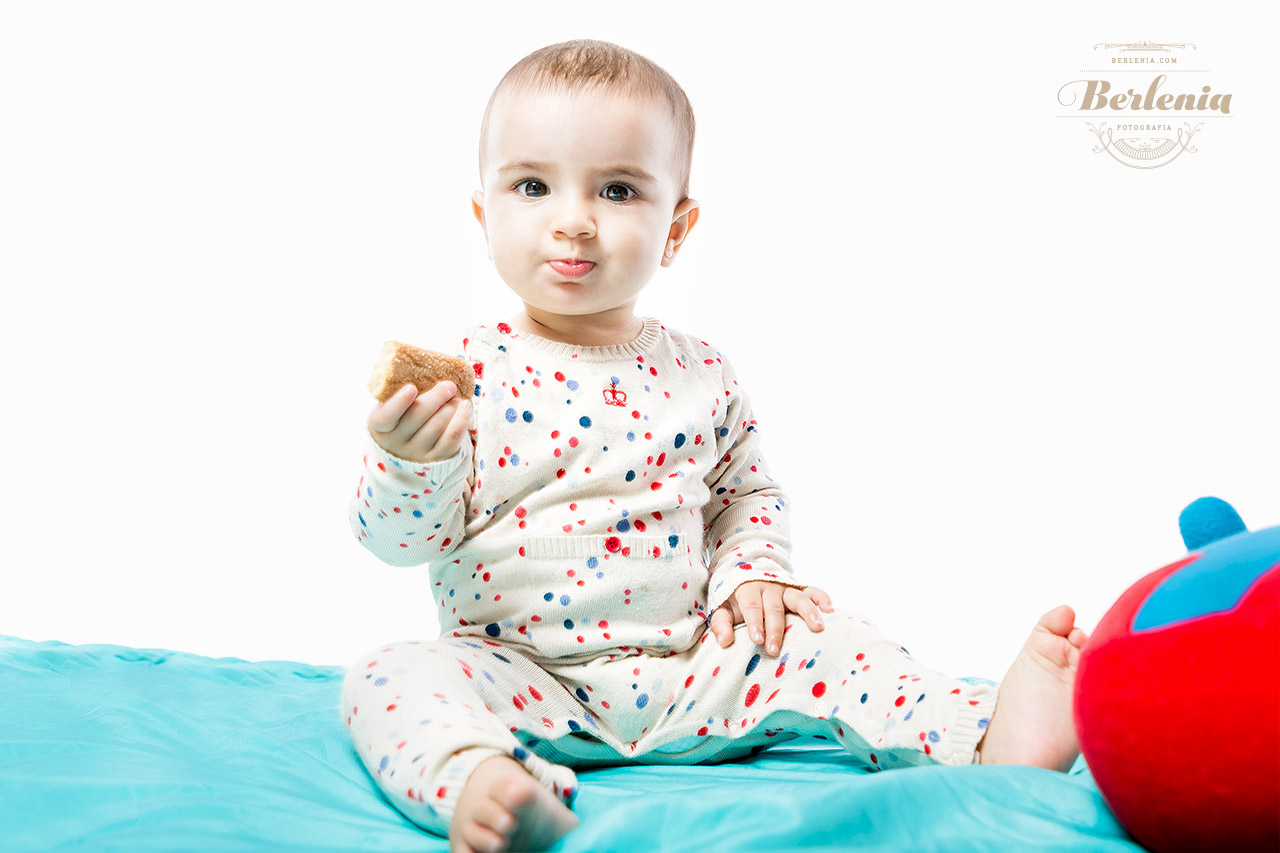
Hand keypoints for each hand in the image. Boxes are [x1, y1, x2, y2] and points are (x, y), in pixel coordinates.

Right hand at [366, 381, 471, 463]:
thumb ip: (392, 390)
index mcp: (379, 426)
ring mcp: (416, 453)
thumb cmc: (399, 418)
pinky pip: (452, 438)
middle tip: (449, 385)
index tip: (411, 387)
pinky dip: (461, 420)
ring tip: (456, 397)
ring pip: (437, 427)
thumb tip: (396, 362)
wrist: (407, 451)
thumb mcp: (389, 407)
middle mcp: (396, 442)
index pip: (386, 417)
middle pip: (417, 417)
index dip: (398, 402)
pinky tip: (465, 407)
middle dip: (435, 398)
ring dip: (450, 408)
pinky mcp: (437, 458)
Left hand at [709, 581, 834, 656]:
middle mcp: (769, 586)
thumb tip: (724, 642)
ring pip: (798, 598)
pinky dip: (822, 597)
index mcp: (748, 589)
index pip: (752, 606)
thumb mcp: (722, 606)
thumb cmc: (734, 597)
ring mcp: (786, 587)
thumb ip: (721, 623)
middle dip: (775, 629)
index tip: (757, 640)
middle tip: (774, 649)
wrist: (747, 572)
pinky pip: (813, 591)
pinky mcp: (799, 589)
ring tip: (817, 628)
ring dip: (808, 612)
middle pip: (774, 608)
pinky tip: (830, 609)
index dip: (754, 623)